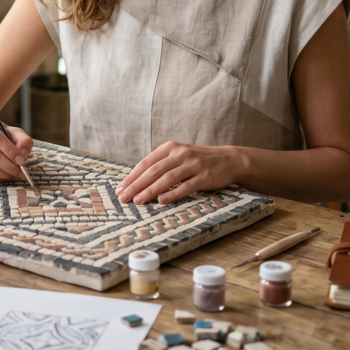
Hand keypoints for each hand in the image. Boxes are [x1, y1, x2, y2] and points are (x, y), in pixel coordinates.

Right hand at [0, 116, 33, 182]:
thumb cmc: (1, 135)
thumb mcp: (14, 132)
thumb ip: (23, 140)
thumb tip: (23, 154)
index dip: (10, 151)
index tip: (22, 160)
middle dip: (9, 166)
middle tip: (21, 171)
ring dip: (4, 174)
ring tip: (15, 174)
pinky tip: (6, 175)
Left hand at [115, 141, 240, 204]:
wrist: (229, 159)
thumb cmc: (198, 160)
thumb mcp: (178, 155)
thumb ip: (161, 163)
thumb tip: (136, 181)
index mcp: (170, 147)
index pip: (146, 163)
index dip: (132, 177)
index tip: (120, 189)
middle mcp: (180, 154)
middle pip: (153, 171)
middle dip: (136, 185)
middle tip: (124, 198)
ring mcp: (193, 165)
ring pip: (167, 179)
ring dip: (150, 191)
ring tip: (138, 201)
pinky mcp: (205, 176)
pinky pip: (186, 186)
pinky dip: (173, 194)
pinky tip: (161, 201)